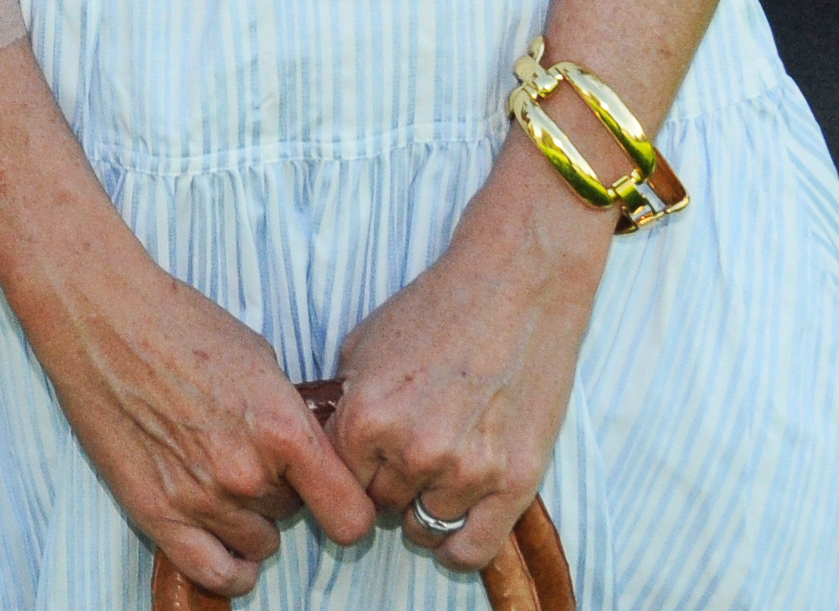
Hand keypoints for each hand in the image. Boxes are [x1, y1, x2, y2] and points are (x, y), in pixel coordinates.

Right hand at [21, 251, 375, 597]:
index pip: (350, 517)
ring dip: (247, 519)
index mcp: (284, 431)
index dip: (348, 510)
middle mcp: (247, 474)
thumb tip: (309, 455)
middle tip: (247, 454)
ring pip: (256, 543)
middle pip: (293, 517)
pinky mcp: (155, 511)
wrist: (101, 315)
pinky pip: (212, 572)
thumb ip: (290, 418)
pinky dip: (228, 569)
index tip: (335, 500)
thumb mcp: (261, 361)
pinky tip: (227, 547)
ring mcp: (200, 497)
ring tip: (220, 477)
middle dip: (279, 492)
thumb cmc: (178, 323)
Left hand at [322, 146, 610, 572]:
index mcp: (365, 417)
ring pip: (424, 526)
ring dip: (423, 507)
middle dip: (385, 487)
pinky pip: (472, 549)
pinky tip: (452, 525)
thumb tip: (323, 443)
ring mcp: (466, 471)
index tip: (359, 463)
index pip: (335, 480)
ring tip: (434, 474)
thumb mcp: (362, 347)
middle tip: (401, 462)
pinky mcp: (515, 482)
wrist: (515, 289)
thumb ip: (344, 403)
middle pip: (379, 505)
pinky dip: (456, 547)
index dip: (345, 470)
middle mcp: (412, 451)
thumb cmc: (436, 310)